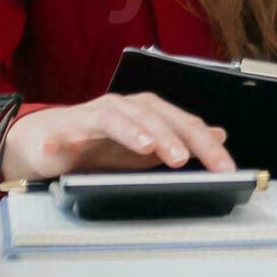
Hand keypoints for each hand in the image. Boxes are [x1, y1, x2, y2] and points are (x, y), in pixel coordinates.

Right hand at [1, 93, 235, 181]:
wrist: (51, 142)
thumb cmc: (101, 145)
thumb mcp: (149, 148)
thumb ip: (181, 141)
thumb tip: (218, 135)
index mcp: (150, 113)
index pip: (184, 125)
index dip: (206, 146)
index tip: (225, 168)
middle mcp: (126, 108)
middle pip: (155, 118)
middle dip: (173, 137)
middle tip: (185, 158)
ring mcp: (96, 115)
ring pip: (118, 119)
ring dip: (134, 132)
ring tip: (147, 148)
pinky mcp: (67, 128)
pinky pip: (69, 130)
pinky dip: (63, 138)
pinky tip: (61, 147)